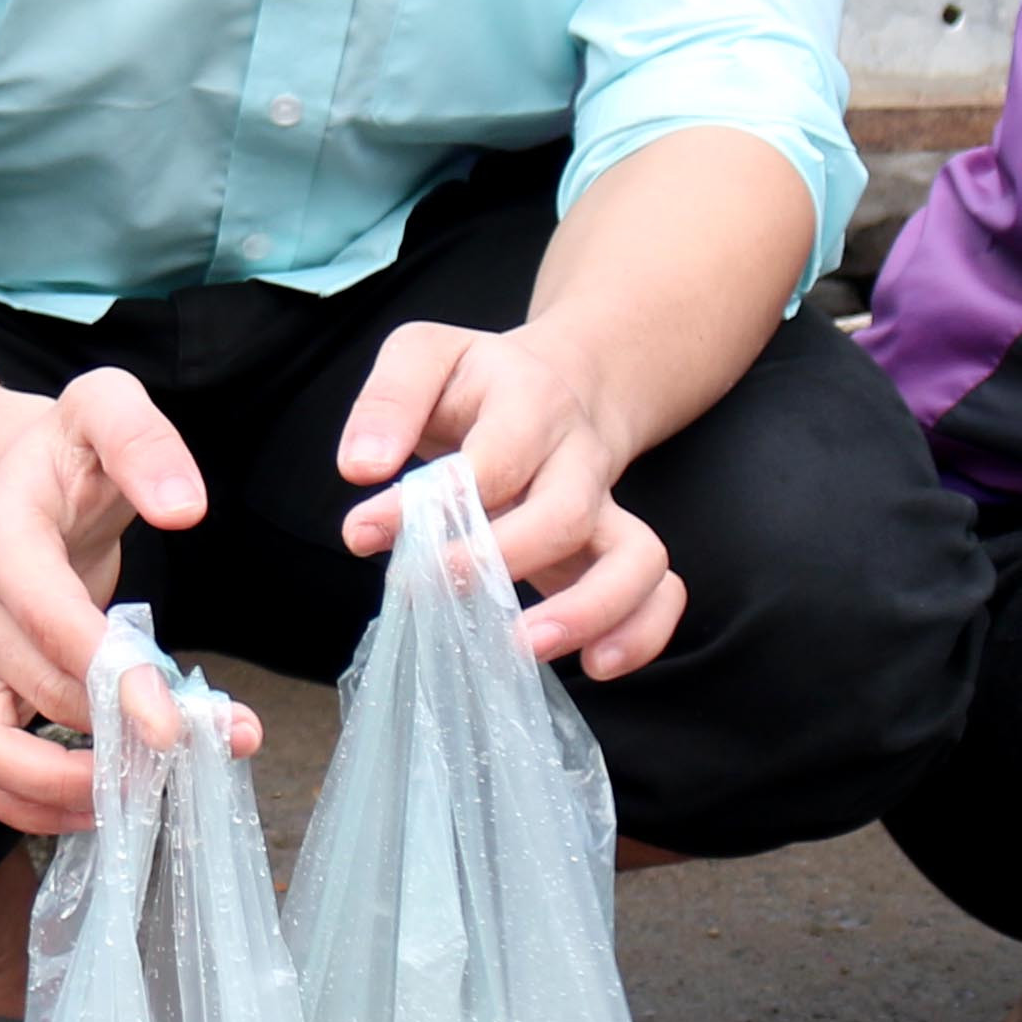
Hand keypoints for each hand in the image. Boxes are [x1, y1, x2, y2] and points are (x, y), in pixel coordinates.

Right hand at [0, 370, 241, 833]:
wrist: (8, 475)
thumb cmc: (66, 451)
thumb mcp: (106, 405)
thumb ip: (144, 440)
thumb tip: (183, 507)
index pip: (46, 620)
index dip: (109, 678)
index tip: (176, 720)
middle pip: (29, 698)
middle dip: (115, 741)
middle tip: (201, 752)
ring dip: (65, 793)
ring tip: (149, 794)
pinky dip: (36, 807)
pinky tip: (108, 802)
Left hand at [331, 318, 687, 676]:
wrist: (564, 378)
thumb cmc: (478, 381)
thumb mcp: (426, 356)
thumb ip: (389, 401)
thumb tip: (360, 468)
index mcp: (528, 401)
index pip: (488, 459)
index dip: (429, 505)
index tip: (364, 532)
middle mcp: (578, 456)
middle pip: (565, 513)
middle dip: (501, 561)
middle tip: (436, 588)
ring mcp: (607, 506)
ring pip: (637, 557)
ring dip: (587, 610)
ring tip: (524, 647)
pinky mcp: (619, 546)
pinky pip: (661, 590)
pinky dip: (642, 632)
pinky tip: (597, 665)